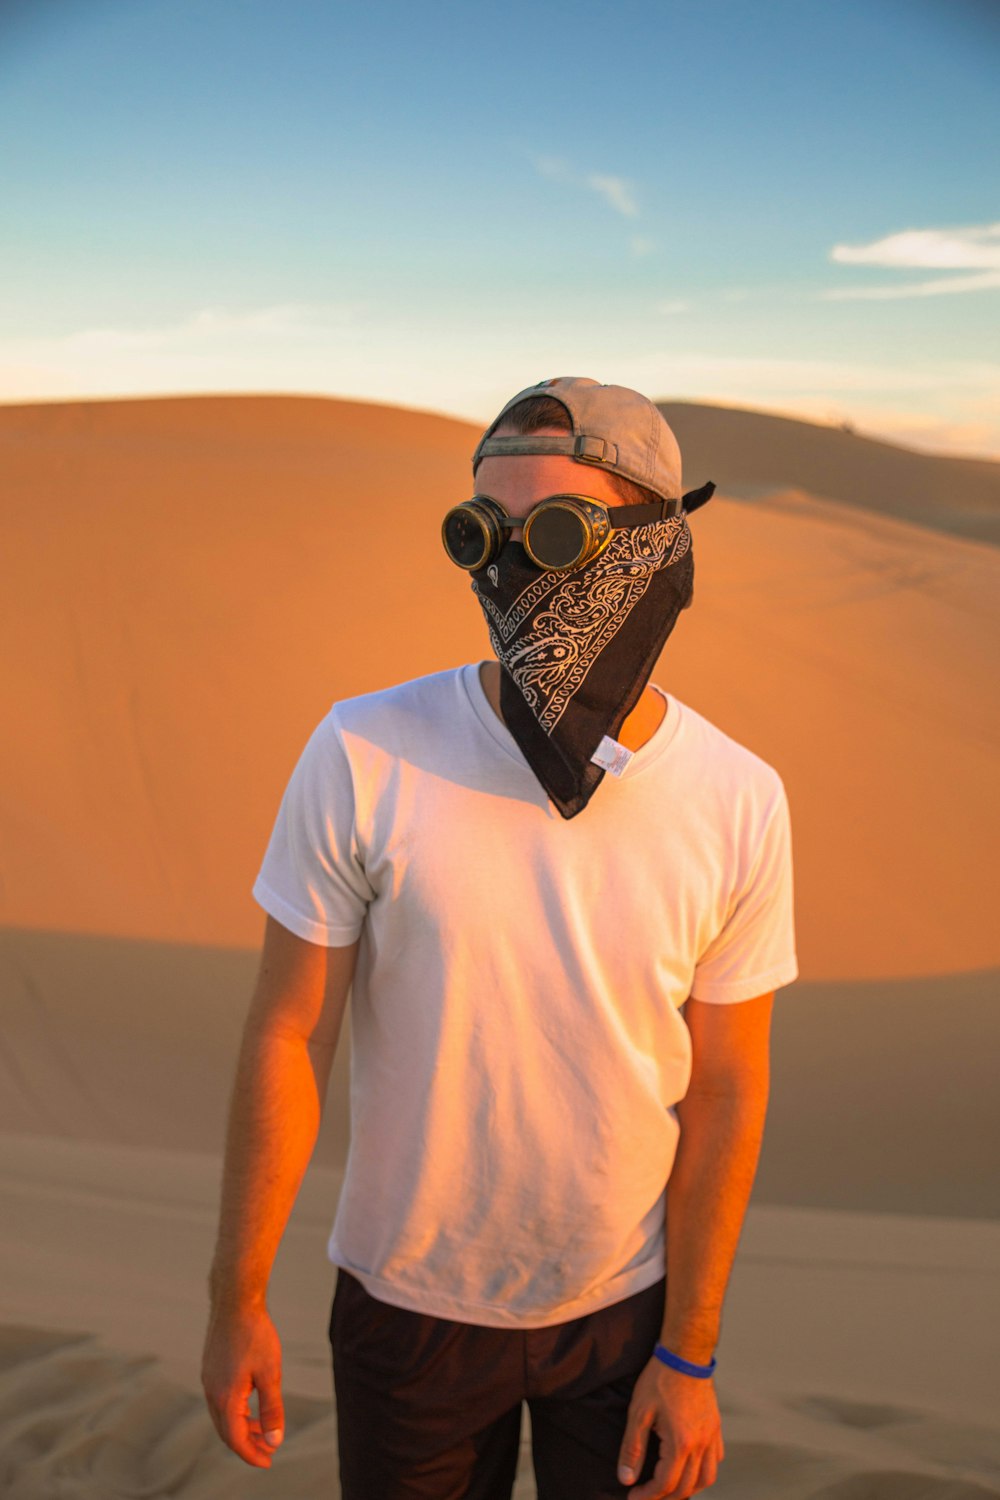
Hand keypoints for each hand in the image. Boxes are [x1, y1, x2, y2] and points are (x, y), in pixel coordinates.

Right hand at [201, 1302, 285, 1467]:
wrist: (235, 1300)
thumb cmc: (256, 1334)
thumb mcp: (270, 1373)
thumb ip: (271, 1409)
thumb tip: (273, 1441)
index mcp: (225, 1397)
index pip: (235, 1440)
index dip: (251, 1454)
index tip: (268, 1462)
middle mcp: (211, 1392)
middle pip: (226, 1431)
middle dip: (247, 1444)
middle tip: (267, 1450)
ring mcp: (208, 1380)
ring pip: (222, 1416)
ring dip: (241, 1427)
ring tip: (262, 1428)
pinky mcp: (210, 1368)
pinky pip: (220, 1400)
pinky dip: (235, 1410)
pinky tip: (251, 1403)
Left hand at [617, 1356, 723, 1497]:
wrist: (686, 1354)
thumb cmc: (660, 1379)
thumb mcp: (639, 1412)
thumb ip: (633, 1449)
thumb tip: (626, 1479)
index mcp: (681, 1443)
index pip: (665, 1484)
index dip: (647, 1496)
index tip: (632, 1496)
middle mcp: (700, 1445)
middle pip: (686, 1487)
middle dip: (664, 1497)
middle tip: (646, 1495)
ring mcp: (711, 1436)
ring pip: (707, 1479)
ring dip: (688, 1489)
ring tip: (669, 1488)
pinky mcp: (716, 1427)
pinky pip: (716, 1460)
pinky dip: (704, 1473)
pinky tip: (691, 1468)